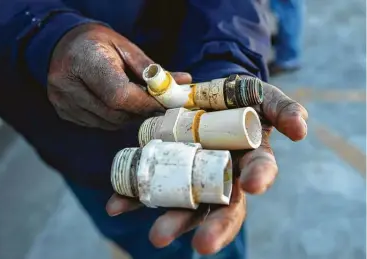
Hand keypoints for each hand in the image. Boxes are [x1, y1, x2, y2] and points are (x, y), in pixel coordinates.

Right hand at [48, 24, 190, 129]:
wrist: (63, 44)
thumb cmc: (98, 43)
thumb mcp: (126, 47)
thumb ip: (151, 69)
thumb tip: (182, 83)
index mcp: (85, 60)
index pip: (120, 95)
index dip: (145, 104)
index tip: (163, 105)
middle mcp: (67, 82)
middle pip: (114, 113)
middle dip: (139, 112)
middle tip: (154, 106)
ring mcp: (62, 100)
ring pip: (107, 123)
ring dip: (128, 118)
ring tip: (136, 103)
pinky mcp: (63, 111)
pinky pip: (97, 124)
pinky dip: (113, 119)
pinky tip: (117, 106)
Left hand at [106, 81, 307, 253]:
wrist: (207, 95)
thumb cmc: (239, 99)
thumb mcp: (263, 97)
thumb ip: (283, 109)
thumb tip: (300, 130)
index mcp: (248, 159)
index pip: (258, 173)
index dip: (258, 179)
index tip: (252, 184)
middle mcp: (222, 176)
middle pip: (222, 206)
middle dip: (214, 226)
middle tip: (203, 245)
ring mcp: (191, 176)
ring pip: (185, 204)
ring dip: (171, 221)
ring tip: (157, 235)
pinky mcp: (165, 169)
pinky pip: (149, 187)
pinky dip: (133, 197)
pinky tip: (117, 205)